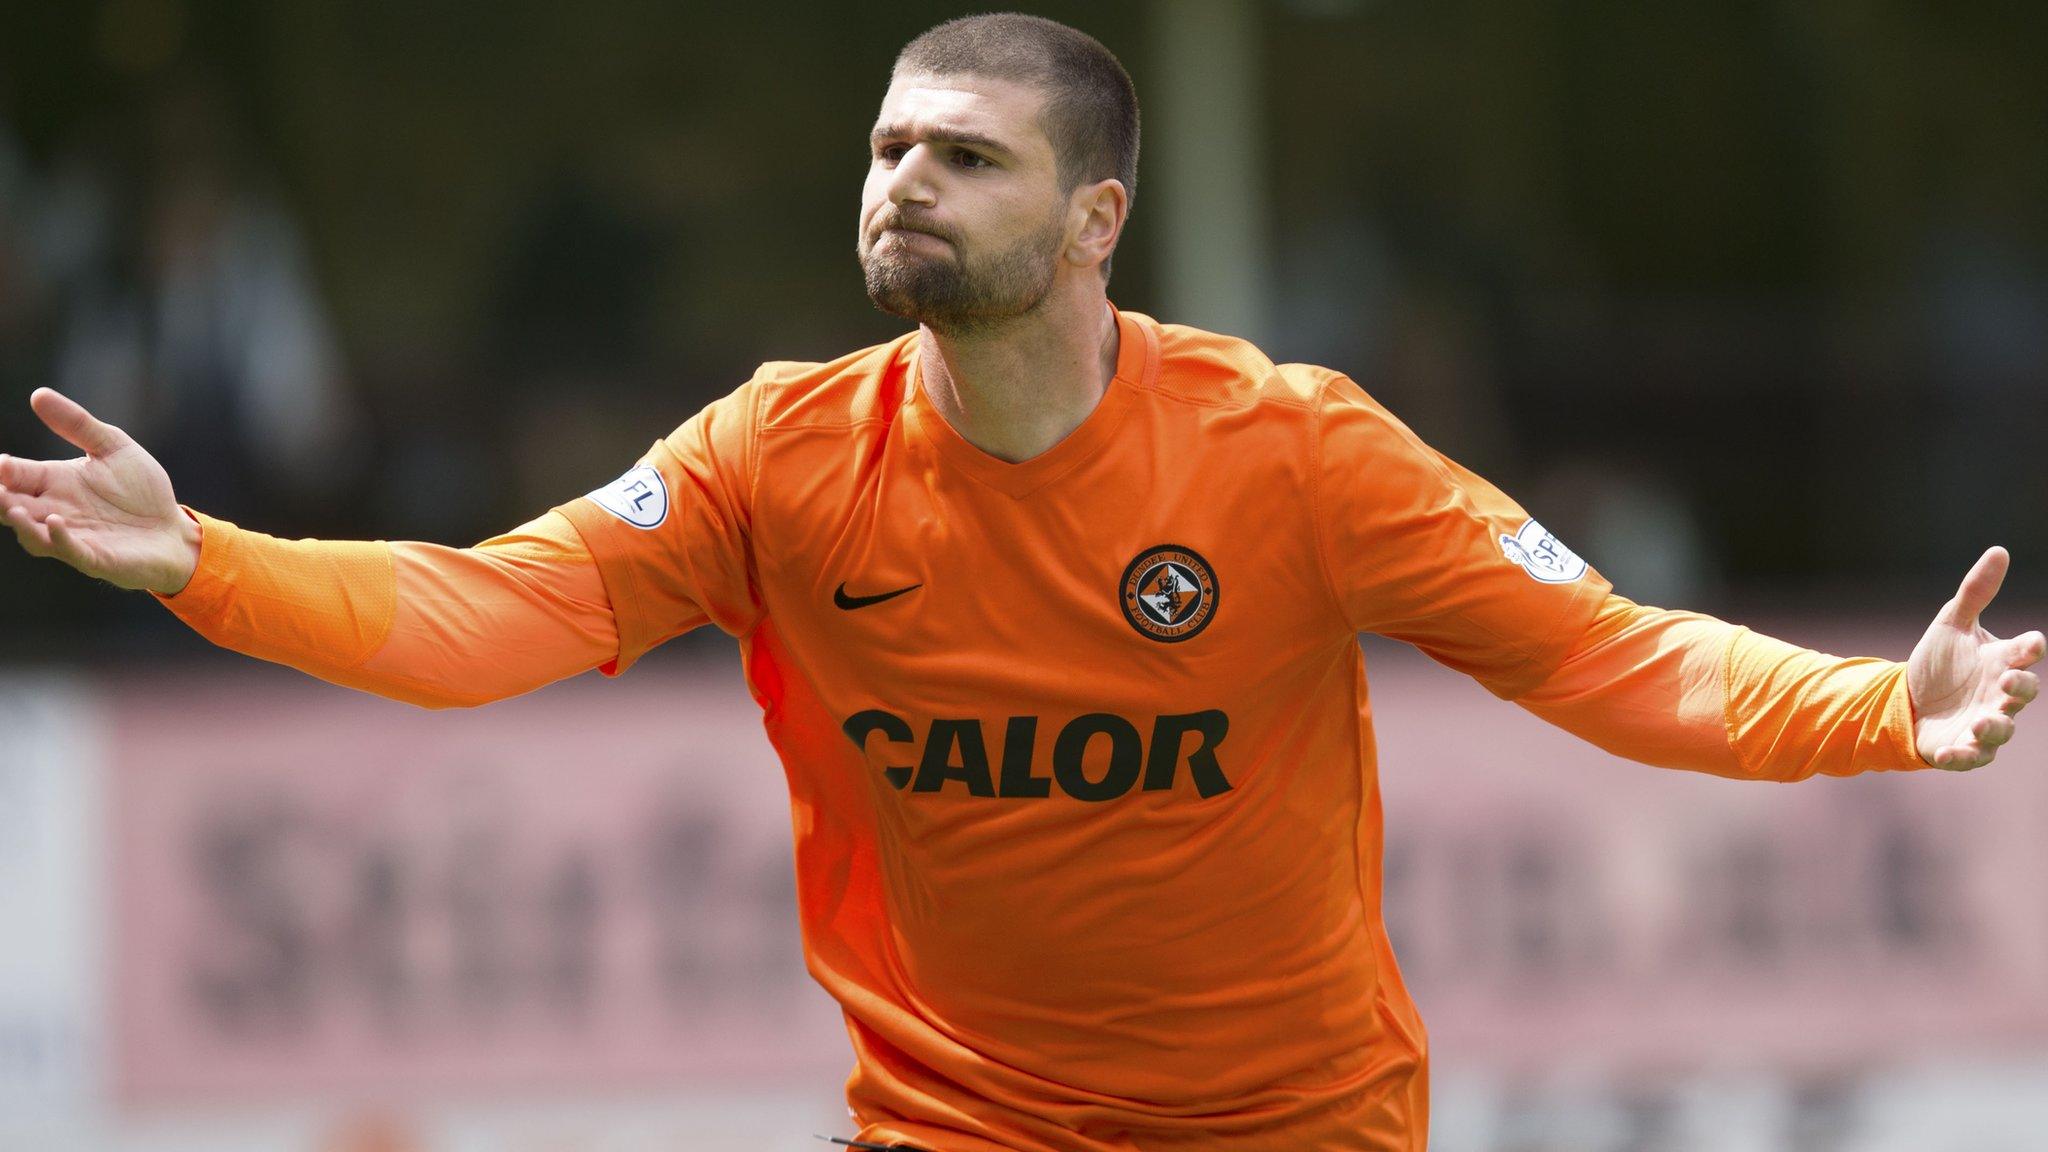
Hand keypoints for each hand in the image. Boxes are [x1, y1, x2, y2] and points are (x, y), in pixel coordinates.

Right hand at [0, 388, 201, 594]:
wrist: (174, 529)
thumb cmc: (142, 491)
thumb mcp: (113, 447)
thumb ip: (78, 425)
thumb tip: (38, 394)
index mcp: (54, 483)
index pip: (14, 476)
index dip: (1, 470)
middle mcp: (55, 511)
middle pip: (13, 507)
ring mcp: (74, 537)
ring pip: (34, 535)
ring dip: (21, 523)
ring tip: (11, 507)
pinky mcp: (96, 557)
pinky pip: (72, 551)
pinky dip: (60, 539)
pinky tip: (56, 521)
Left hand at [1907, 546, 2044, 769]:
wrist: (1908, 698)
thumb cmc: (1941, 661)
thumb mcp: (1952, 623)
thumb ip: (1976, 592)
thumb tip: (1999, 551)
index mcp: (2001, 662)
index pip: (2023, 654)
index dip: (2029, 648)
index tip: (2030, 642)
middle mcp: (1999, 695)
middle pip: (2022, 693)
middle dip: (2020, 689)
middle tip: (2009, 680)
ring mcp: (1983, 723)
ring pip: (2001, 729)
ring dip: (1995, 727)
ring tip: (1982, 721)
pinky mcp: (1962, 748)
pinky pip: (1969, 757)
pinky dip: (1963, 756)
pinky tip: (1951, 752)